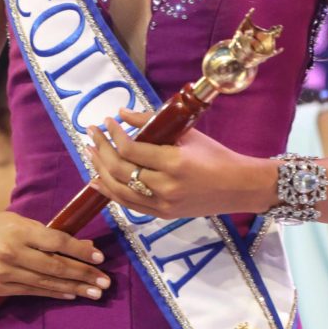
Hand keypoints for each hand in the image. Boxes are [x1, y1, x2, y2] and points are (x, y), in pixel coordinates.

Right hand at [0, 207, 110, 300]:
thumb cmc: (0, 224)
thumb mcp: (24, 221)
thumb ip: (51, 234)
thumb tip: (86, 246)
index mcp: (19, 230)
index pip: (57, 241)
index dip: (80, 251)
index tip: (100, 257)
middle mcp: (10, 252)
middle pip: (55, 266)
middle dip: (83, 274)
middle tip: (105, 281)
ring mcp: (2, 272)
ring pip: (46, 282)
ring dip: (74, 288)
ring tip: (94, 292)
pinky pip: (32, 292)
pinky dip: (54, 292)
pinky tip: (71, 293)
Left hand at [86, 110, 270, 218]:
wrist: (238, 188)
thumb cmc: (216, 155)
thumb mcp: (187, 134)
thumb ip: (153, 122)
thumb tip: (122, 113)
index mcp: (173, 163)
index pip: (131, 150)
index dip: (114, 135)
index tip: (107, 121)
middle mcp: (164, 187)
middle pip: (120, 170)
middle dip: (101, 150)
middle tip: (92, 132)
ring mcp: (162, 205)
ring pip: (119, 190)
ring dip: (100, 170)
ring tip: (90, 152)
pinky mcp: (161, 215)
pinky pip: (128, 204)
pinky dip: (110, 191)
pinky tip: (98, 179)